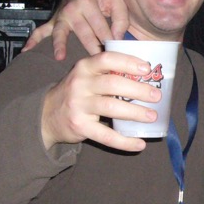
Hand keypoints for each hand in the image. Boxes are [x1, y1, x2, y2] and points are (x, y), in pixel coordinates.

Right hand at [24, 0, 127, 59]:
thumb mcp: (117, 3)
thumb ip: (121, 20)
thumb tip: (116, 40)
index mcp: (89, 2)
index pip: (100, 27)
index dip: (109, 41)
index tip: (114, 53)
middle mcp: (72, 8)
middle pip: (83, 33)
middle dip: (91, 48)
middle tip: (97, 62)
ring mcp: (61, 16)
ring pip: (62, 34)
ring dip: (61, 45)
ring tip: (60, 57)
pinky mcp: (54, 21)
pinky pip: (42, 31)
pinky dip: (34, 40)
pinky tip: (27, 50)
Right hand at [41, 51, 158, 151]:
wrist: (47, 115)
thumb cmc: (77, 93)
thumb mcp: (86, 77)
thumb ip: (108, 73)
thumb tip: (145, 75)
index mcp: (84, 67)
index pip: (107, 59)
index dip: (128, 62)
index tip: (147, 68)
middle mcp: (80, 84)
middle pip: (113, 84)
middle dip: (138, 89)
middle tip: (156, 96)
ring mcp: (78, 105)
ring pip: (111, 107)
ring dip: (135, 112)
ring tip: (152, 117)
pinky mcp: (79, 126)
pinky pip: (106, 135)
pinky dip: (124, 141)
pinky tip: (139, 144)